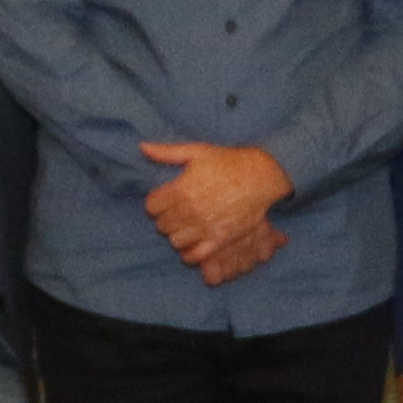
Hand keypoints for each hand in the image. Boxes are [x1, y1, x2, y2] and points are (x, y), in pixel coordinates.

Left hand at [138, 139, 293, 284]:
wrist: (259, 176)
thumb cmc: (228, 162)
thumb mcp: (196, 152)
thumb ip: (167, 153)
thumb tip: (142, 147)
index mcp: (181, 189)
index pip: (152, 207)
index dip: (156, 203)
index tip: (166, 199)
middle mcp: (190, 210)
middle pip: (162, 225)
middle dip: (167, 218)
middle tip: (178, 212)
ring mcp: (205, 227)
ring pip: (175, 241)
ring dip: (178, 235)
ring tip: (187, 226)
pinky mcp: (220, 239)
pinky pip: (195, 256)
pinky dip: (190, 253)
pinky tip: (193, 244)